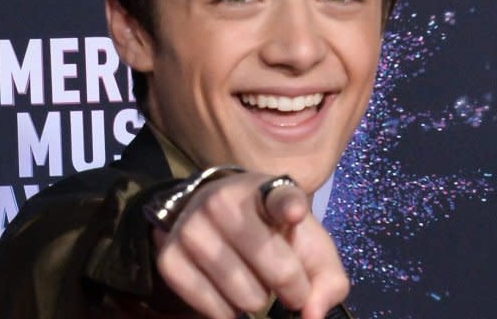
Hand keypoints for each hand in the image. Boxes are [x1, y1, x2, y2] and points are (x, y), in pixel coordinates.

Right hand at [153, 173, 348, 318]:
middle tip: (287, 286)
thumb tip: (311, 315)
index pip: (279, 198)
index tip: (293, 213)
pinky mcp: (169, 256)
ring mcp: (191, 227)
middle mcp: (223, 202)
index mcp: (265, 190)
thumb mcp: (309, 246)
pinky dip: (226, 312)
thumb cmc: (275, 233)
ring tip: (255, 282)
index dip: (288, 207)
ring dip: (257, 302)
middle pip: (275, 271)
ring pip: (243, 296)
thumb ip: (327, 281)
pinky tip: (230, 293)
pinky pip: (209, 307)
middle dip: (291, 291)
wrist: (220, 218)